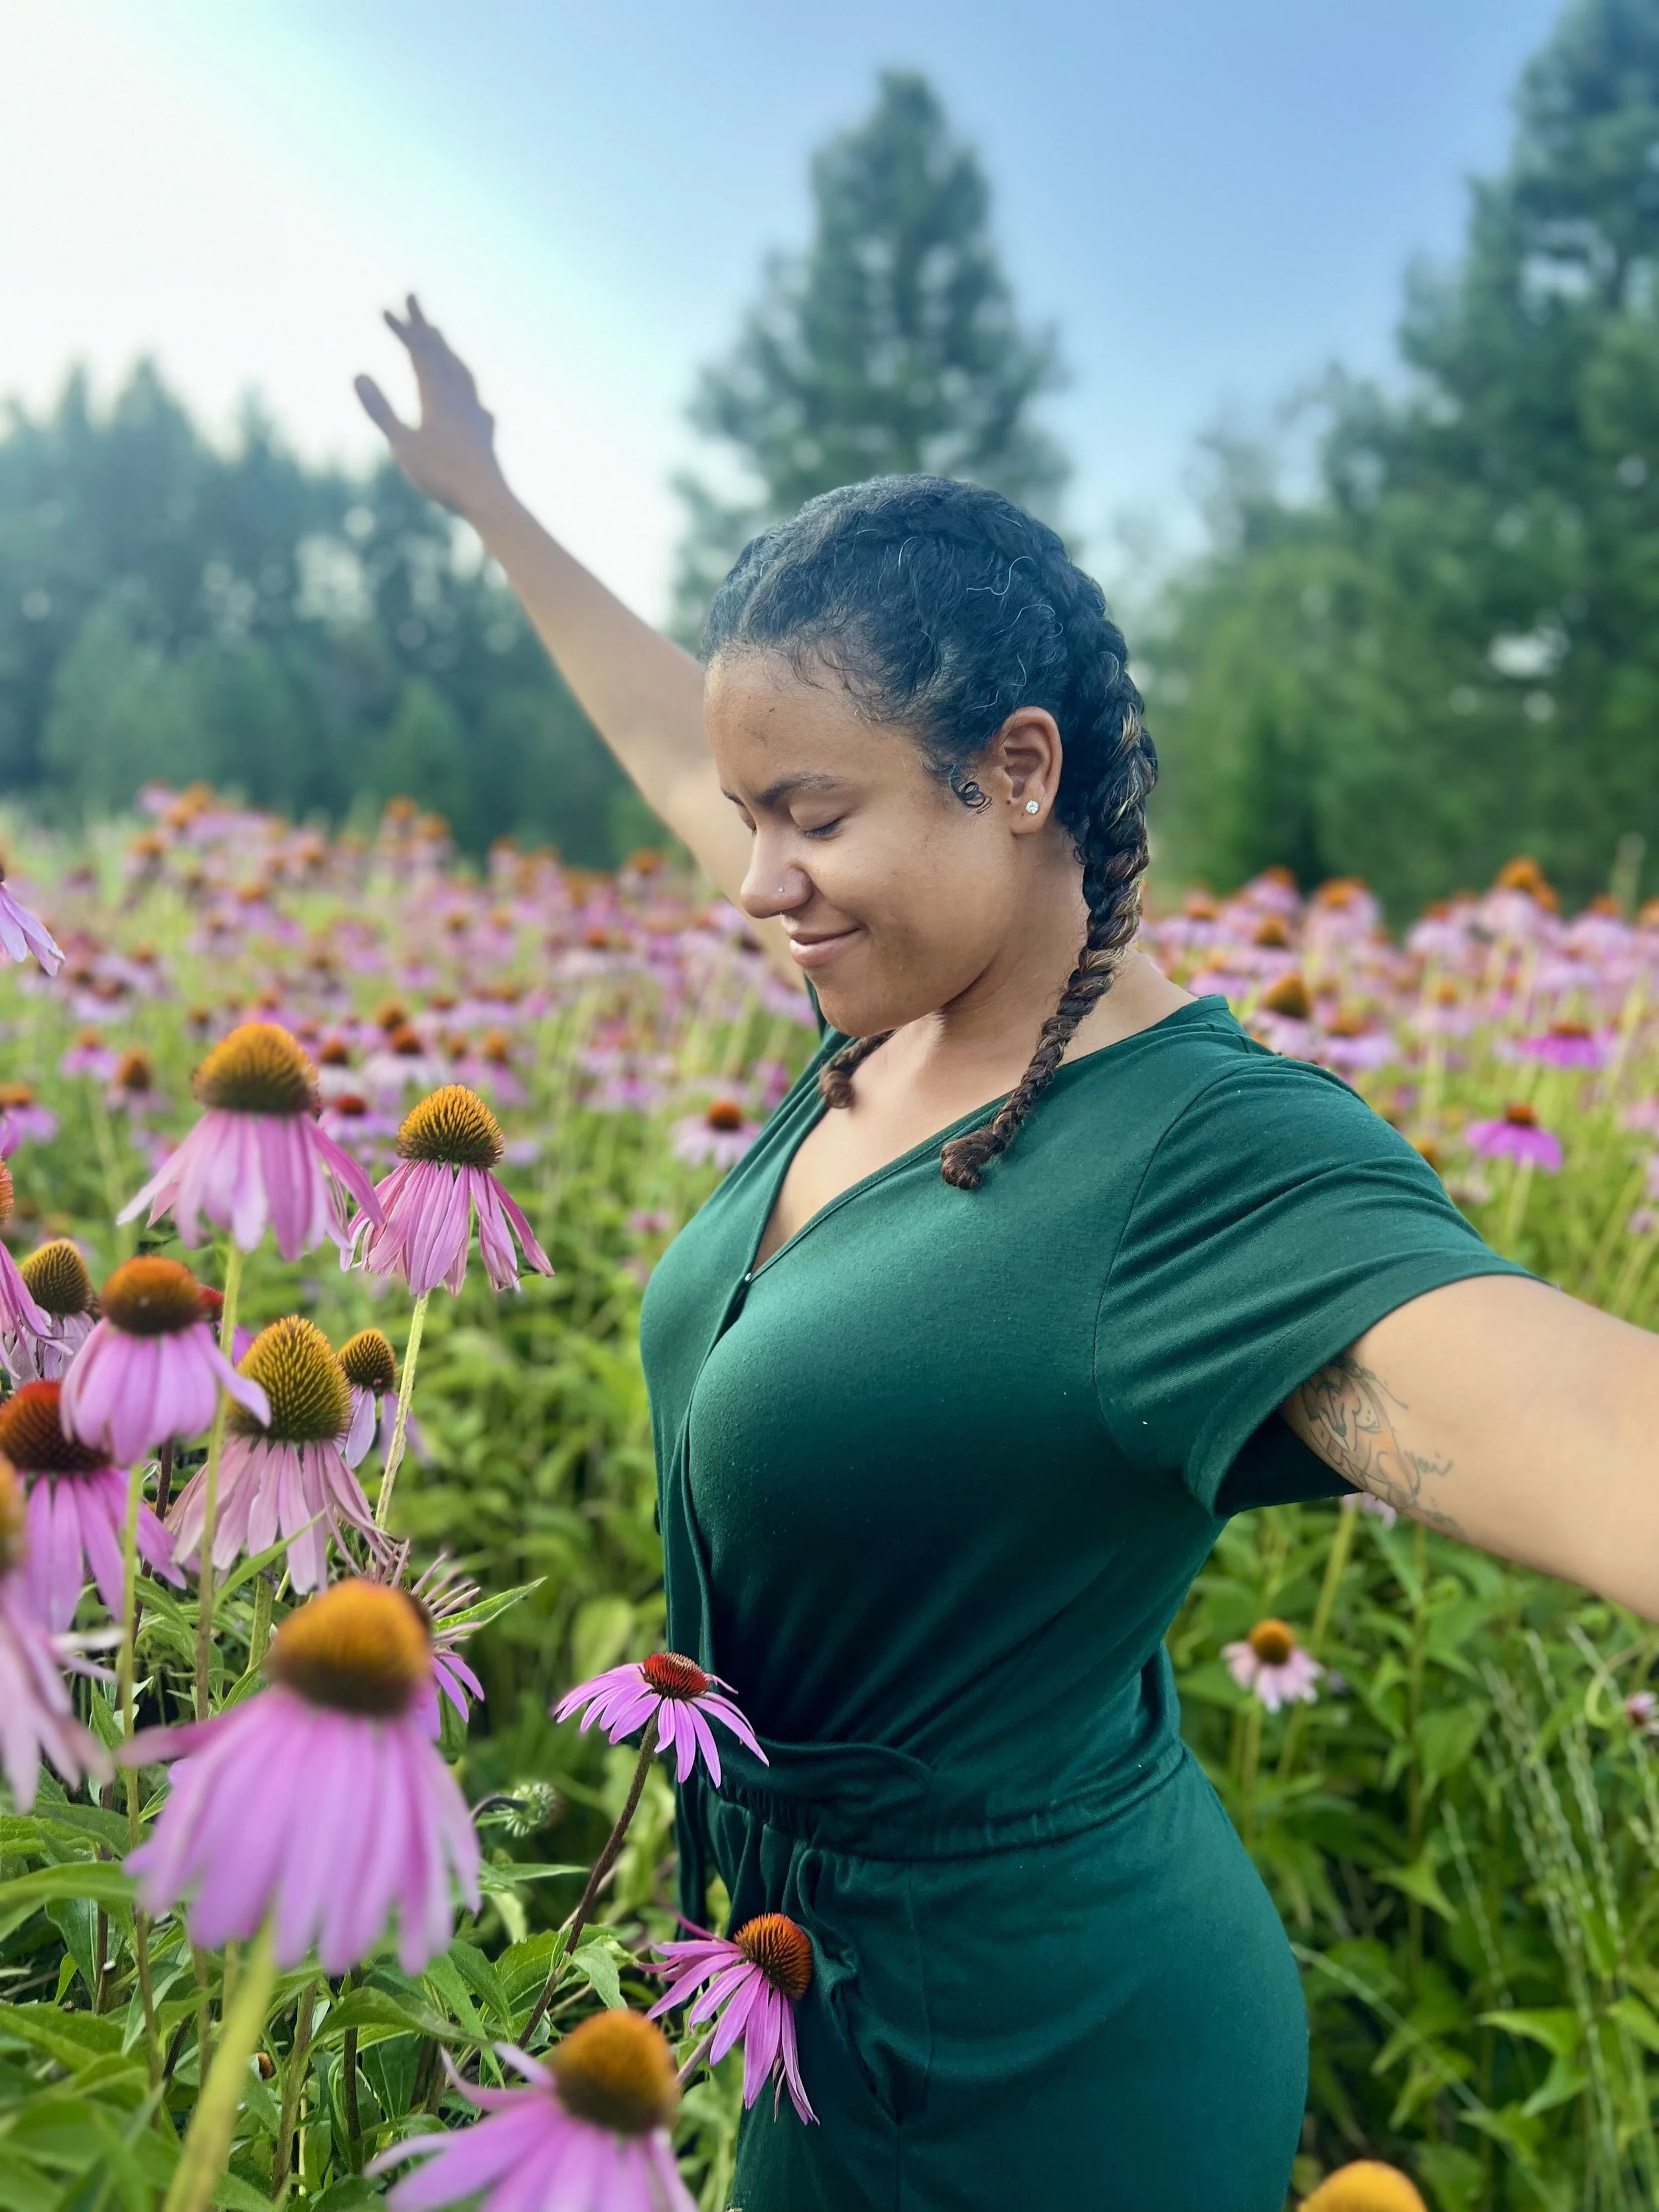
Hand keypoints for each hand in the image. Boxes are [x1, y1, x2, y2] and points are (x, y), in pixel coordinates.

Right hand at [355, 296, 508, 519]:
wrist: (488, 500)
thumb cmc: (442, 477)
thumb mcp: (403, 444)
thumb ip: (381, 410)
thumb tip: (357, 374)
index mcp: (438, 395)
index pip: (419, 351)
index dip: (403, 328)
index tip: (385, 307)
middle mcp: (460, 396)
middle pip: (441, 351)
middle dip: (423, 325)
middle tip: (412, 299)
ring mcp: (476, 411)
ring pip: (462, 369)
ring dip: (447, 349)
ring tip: (440, 336)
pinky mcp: (486, 431)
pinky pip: (475, 396)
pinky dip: (465, 382)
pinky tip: (469, 396)